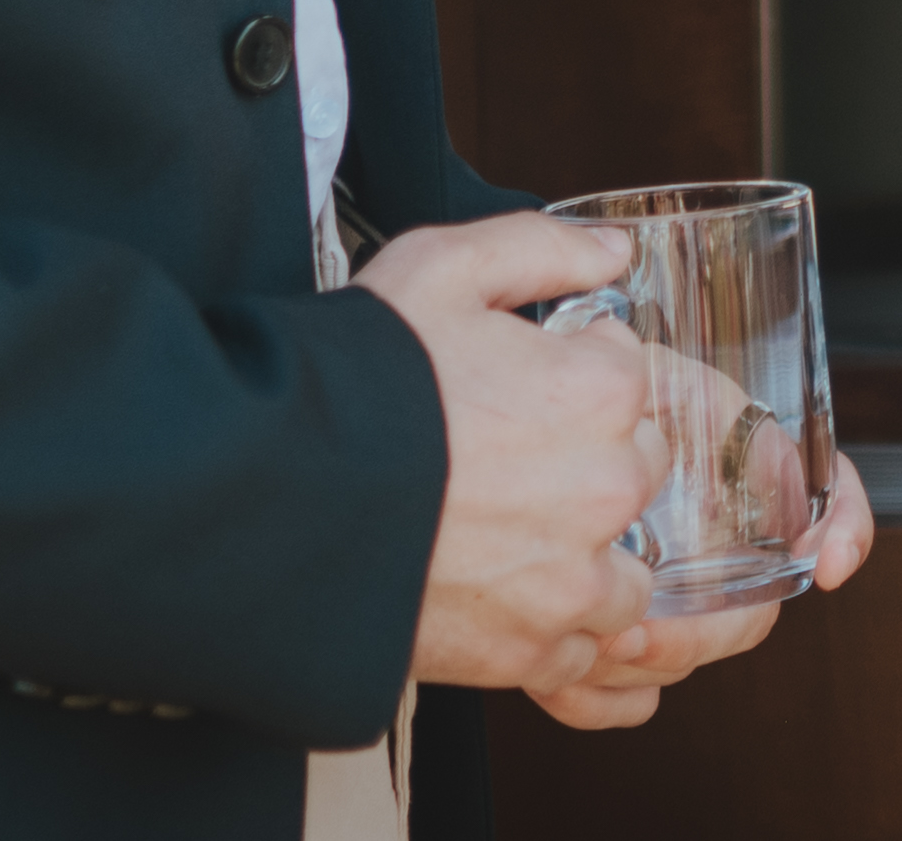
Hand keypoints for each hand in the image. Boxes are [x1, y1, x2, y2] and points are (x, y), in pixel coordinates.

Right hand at [357, 214, 669, 710]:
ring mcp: (568, 581)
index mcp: (600, 393)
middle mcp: (604, 490)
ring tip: (511, 538)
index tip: (524, 386)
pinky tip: (499, 599)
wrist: (266, 495)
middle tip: (506, 459)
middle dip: (588, 461)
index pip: (630, 377)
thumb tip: (614, 253)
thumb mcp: (441, 268)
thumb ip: (543, 247)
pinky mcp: (522, 653)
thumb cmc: (353, 379)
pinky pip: (578, 652)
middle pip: (636, 473)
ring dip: (586, 557)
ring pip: (624, 572)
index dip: (574, 372)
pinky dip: (551, 633)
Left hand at [517, 423, 877, 731]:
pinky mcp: (610, 641)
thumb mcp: (649, 380)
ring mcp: (668, 599)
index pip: (829, 499)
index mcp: (738, 481)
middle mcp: (713, 548)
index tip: (829, 563)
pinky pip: (622, 697)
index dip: (847, 531)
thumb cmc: (578, 404)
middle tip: (640, 629)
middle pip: (751, 614)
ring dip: (647, 664)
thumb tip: (773, 455)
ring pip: (688, 660)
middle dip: (705, 634)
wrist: (502, 441)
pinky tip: (566, 682)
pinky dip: (597, 700)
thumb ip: (709, 402)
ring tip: (588, 646)